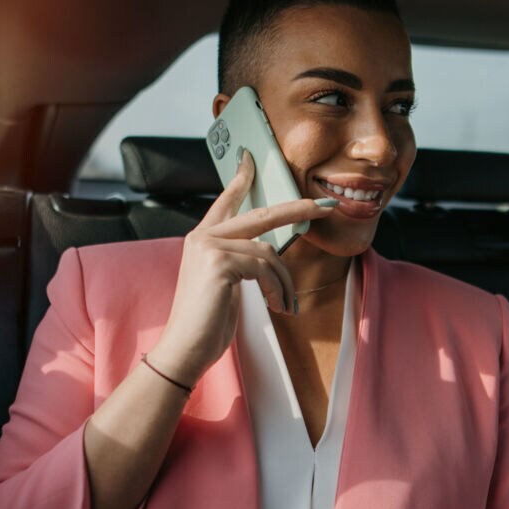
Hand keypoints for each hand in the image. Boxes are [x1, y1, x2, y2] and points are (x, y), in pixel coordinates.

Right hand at [147, 150, 335, 386]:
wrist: (184, 348)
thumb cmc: (205, 322)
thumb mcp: (223, 285)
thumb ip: (239, 262)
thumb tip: (270, 253)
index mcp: (201, 240)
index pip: (224, 201)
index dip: (240, 179)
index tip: (250, 159)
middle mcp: (202, 237)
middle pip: (260, 215)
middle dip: (297, 210)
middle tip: (324, 207)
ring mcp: (209, 247)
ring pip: (268, 251)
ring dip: (284, 281)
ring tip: (286, 304)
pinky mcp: (219, 262)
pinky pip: (265, 267)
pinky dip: (277, 288)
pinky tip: (275, 306)